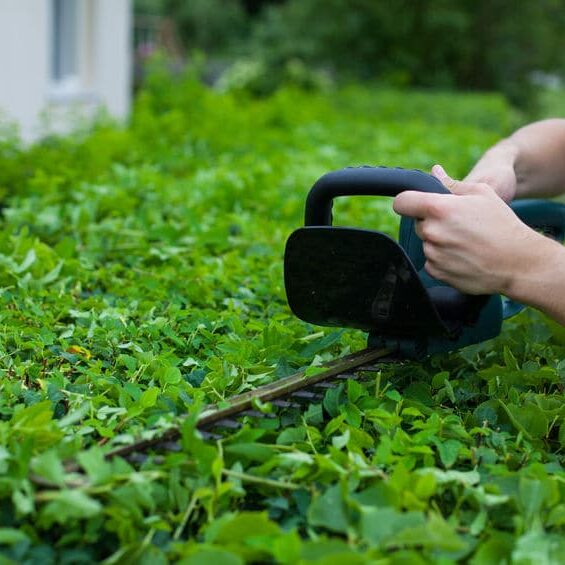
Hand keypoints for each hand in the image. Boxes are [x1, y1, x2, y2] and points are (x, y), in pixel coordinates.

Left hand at [393, 167, 544, 295]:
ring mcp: (433, 254)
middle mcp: (432, 232)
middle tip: (457, 224)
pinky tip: (463, 255)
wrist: (518, 262)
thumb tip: (435, 171)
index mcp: (439, 208)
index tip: (414, 204)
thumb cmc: (502, 224)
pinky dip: (442, 259)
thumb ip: (452, 184)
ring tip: (465, 241)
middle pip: (418, 223)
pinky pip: (431, 261)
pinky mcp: (437, 272)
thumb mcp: (482, 194)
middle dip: (432, 222)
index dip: (407, 201)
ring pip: (426, 243)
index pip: (402, 202)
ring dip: (438, 241)